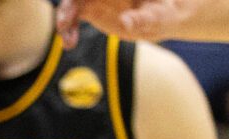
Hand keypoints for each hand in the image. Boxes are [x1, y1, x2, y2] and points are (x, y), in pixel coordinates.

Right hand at [55, 0, 195, 38]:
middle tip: (65, 23)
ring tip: (68, 40)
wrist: (160, 18)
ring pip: (73, 2)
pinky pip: (73, 15)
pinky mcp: (91, 8)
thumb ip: (143, 19)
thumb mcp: (158, 17)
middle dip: (70, 4)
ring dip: (65, 17)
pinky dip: (68, 28)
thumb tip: (125, 23)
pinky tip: (69, 43)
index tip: (76, 6)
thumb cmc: (163, 14)